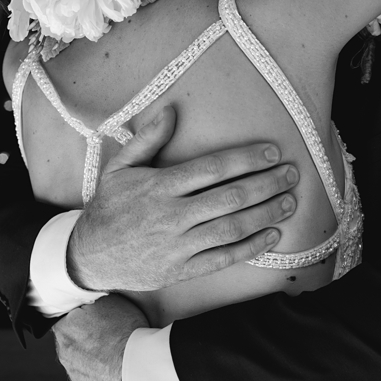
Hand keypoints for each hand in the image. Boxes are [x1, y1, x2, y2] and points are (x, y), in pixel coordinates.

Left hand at [53, 294, 147, 380]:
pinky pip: (93, 378)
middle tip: (108, 330)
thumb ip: (93, 299)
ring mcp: (76, 376)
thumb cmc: (126, 332)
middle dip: (85, 334)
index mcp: (64, 328)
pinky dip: (102, 372)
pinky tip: (118, 367)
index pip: (65, 315)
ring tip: (116, 351)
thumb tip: (87, 297)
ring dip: (93, 355)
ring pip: (81, 360)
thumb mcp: (112, 301)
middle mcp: (64, 353)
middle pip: (71, 338)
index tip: (94, 312)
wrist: (138, 372)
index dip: (80, 312)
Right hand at [68, 105, 298, 291]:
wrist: (88, 256)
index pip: (212, 169)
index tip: (273, 153)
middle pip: (230, 198)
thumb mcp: (120, 167)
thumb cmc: (110, 206)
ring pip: (231, 229)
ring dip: (266, 215)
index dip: (246, 160)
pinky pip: (223, 258)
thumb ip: (148, 139)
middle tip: (292, 175)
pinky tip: (273, 235)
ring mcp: (178, 245)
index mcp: (159, 186)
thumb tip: (171, 110)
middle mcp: (171, 216)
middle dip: (266, 185)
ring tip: (289, 202)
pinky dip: (251, 247)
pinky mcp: (182, 270)